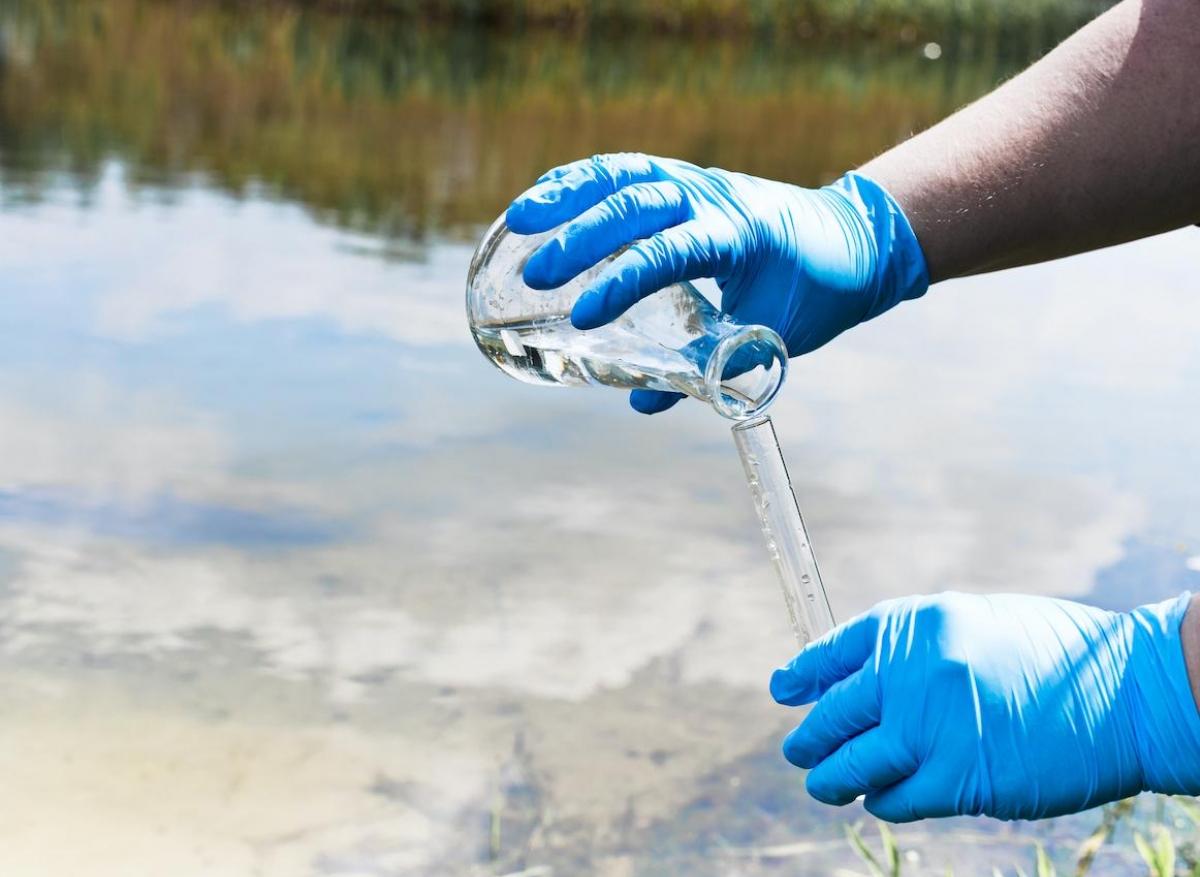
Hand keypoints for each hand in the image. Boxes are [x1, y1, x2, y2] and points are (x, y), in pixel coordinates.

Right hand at [506, 153, 928, 413]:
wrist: (853, 238)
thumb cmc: (814, 292)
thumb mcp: (770, 336)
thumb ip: (710, 368)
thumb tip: (641, 402)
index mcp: (740, 234)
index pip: (671, 251)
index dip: (623, 282)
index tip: (582, 317)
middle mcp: (712, 196)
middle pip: (636, 203)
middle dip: (581, 237)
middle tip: (535, 276)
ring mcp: (694, 180)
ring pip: (623, 173)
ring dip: (568, 194)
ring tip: (518, 220)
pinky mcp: (680, 178)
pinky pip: (623, 171)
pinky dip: (579, 182)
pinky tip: (541, 203)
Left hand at [769, 592, 1199, 821]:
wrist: (1130, 693)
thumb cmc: (1056, 656)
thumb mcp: (973, 625)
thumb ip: (917, 649)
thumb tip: (860, 677)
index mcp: (916, 624)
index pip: (835, 650)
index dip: (804, 673)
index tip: (783, 689)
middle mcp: (913, 671)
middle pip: (833, 712)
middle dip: (809, 736)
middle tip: (796, 750)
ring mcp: (932, 728)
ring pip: (851, 762)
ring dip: (829, 778)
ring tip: (821, 784)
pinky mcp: (958, 780)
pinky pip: (895, 798)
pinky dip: (882, 801)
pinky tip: (881, 800)